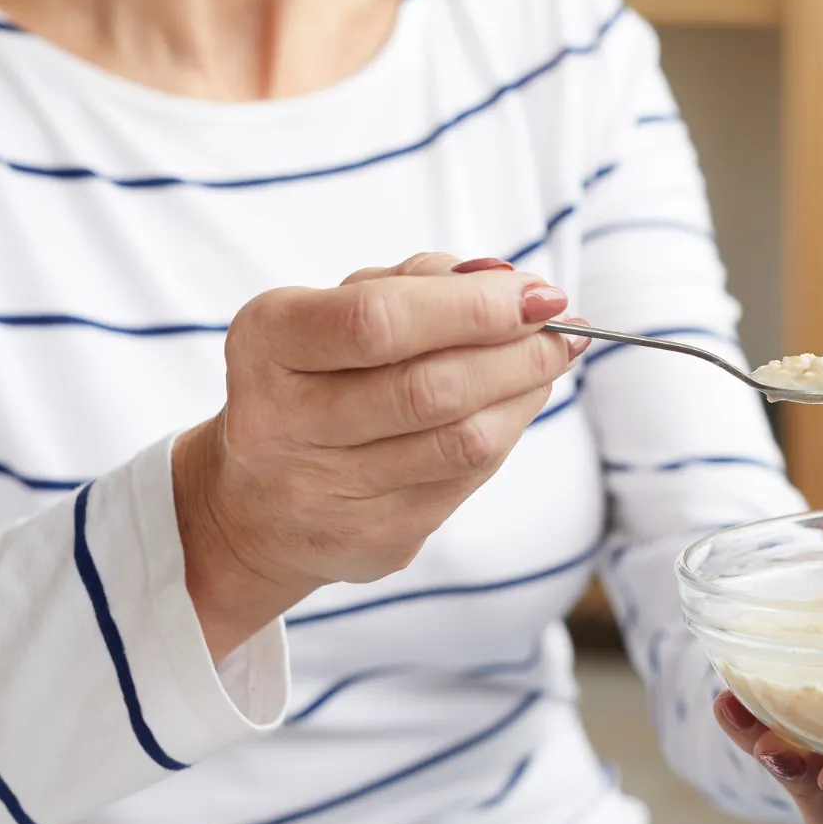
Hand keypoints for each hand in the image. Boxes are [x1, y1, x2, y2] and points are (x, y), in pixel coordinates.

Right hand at [173, 254, 585, 659]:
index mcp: (267, 343)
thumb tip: (519, 287)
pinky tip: (517, 404)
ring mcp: (325, 492)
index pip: (378, 321)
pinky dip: (506, 432)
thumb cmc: (317, 377)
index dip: (472, 306)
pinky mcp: (371, 539)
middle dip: (517, 352)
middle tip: (564, 329)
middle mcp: (281, 423)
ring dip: (525, 393)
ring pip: (460, 441)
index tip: (538, 294)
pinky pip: (466, 480)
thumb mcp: (337, 308)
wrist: (258, 502)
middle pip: (428, 388)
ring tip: (551, 360)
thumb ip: (420, 284)